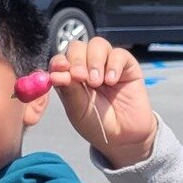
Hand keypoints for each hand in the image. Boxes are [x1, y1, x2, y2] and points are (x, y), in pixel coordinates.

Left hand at [48, 38, 156, 165]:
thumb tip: (55, 74)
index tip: (61, 68)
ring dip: (94, 61)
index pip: (61, 60)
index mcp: (71, 77)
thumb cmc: (97, 124)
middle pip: (78, 47)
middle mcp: (88, 67)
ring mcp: (107, 64)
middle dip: (77, 60)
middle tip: (81, 78)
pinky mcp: (127, 66)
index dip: (60, 61)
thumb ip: (68, 91)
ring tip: (97, 82)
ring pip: (97, 45)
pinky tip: (112, 81)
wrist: (123, 137)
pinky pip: (119, 54)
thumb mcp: (78, 110)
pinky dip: (113, 65)